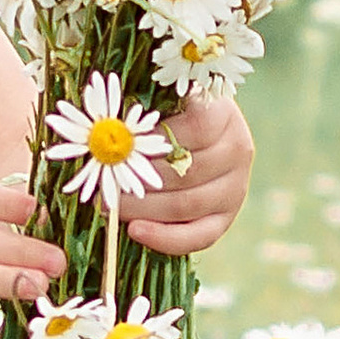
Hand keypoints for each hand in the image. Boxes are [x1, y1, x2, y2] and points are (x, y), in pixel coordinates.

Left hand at [122, 89, 255, 255]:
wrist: (198, 134)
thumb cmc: (168, 113)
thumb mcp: (160, 100)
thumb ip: (142, 112)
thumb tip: (111, 129)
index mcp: (222, 114)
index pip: (194, 128)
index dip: (153, 140)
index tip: (116, 147)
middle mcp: (237, 150)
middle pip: (187, 172)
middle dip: (139, 182)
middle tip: (102, 187)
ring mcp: (235, 186)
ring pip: (187, 205)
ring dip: (143, 209)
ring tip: (109, 208)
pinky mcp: (226, 216)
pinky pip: (199, 236)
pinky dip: (165, 238)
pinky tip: (134, 231)